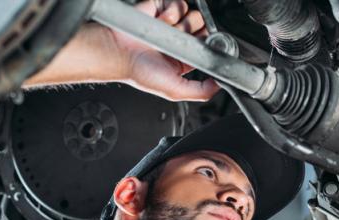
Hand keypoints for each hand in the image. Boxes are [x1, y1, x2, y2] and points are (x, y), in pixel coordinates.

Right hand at [101, 0, 218, 100]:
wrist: (118, 51)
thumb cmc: (139, 72)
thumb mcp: (175, 91)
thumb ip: (201, 91)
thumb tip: (220, 85)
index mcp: (184, 60)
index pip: (208, 47)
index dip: (208, 46)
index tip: (202, 47)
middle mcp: (179, 41)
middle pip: (204, 28)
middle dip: (195, 34)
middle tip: (180, 42)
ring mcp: (171, 23)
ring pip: (194, 15)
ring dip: (182, 24)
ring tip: (167, 32)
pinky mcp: (162, 8)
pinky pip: (179, 3)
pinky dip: (172, 11)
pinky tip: (162, 21)